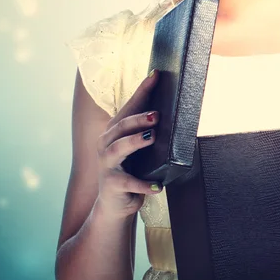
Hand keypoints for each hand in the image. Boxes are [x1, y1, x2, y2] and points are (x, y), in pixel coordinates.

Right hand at [95, 70, 161, 219]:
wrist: (115, 205)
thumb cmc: (130, 169)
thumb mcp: (138, 148)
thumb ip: (149, 130)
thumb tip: (173, 109)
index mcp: (115, 131)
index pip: (129, 107)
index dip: (142, 90)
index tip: (156, 75)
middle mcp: (106, 143)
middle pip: (122, 126)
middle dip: (139, 118)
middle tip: (157, 115)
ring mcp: (107, 164)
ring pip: (119, 149)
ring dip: (136, 141)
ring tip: (152, 137)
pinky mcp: (112, 184)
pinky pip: (128, 182)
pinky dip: (143, 184)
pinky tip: (158, 186)